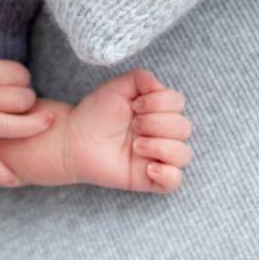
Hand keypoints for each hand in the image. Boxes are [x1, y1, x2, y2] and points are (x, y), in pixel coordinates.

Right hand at [0, 45, 53, 186]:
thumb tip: (10, 76)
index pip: (20, 74)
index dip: (24, 78)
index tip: (18, 83)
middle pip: (22, 99)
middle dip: (28, 99)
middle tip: (23, 102)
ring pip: (12, 126)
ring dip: (30, 125)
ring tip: (40, 124)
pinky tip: (15, 180)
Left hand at [60, 67, 192, 192]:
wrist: (75, 139)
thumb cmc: (96, 113)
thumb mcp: (117, 87)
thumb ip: (140, 78)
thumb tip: (158, 86)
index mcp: (158, 110)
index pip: (178, 103)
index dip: (160, 102)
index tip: (136, 106)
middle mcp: (162, 133)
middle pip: (184, 128)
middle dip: (157, 124)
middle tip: (133, 126)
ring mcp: (158, 156)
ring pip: (183, 155)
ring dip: (161, 147)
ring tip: (135, 146)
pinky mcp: (150, 178)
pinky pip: (175, 181)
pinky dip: (167, 174)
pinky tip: (148, 168)